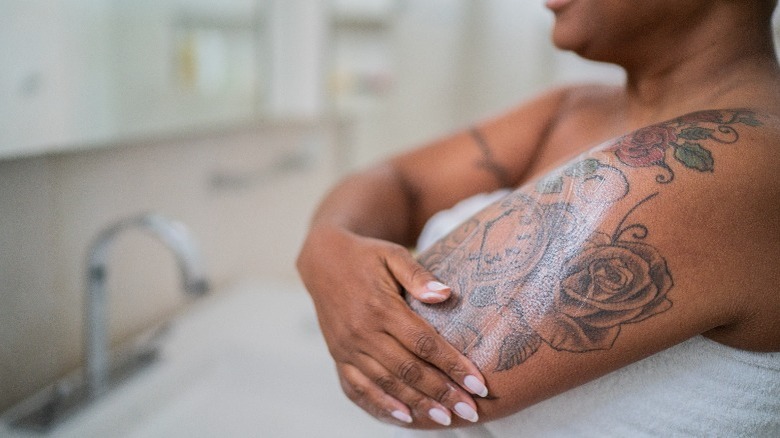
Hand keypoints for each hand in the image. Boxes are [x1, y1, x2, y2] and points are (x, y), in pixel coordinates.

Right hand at [296, 226, 488, 426]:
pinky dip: (380, 406)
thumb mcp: (392, 255)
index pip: (424, 343)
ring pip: (386, 384)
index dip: (452, 365)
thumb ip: (418, 275)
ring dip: (417, 404)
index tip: (478, 383)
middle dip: (442, 393)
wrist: (323, 261)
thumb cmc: (366, 256)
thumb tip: (446, 294)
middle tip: (470, 410)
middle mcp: (362, 332)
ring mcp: (347, 348)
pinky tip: (404, 418)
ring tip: (445, 419)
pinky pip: (358, 389)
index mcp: (381, 307)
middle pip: (408, 370)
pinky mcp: (338, 357)